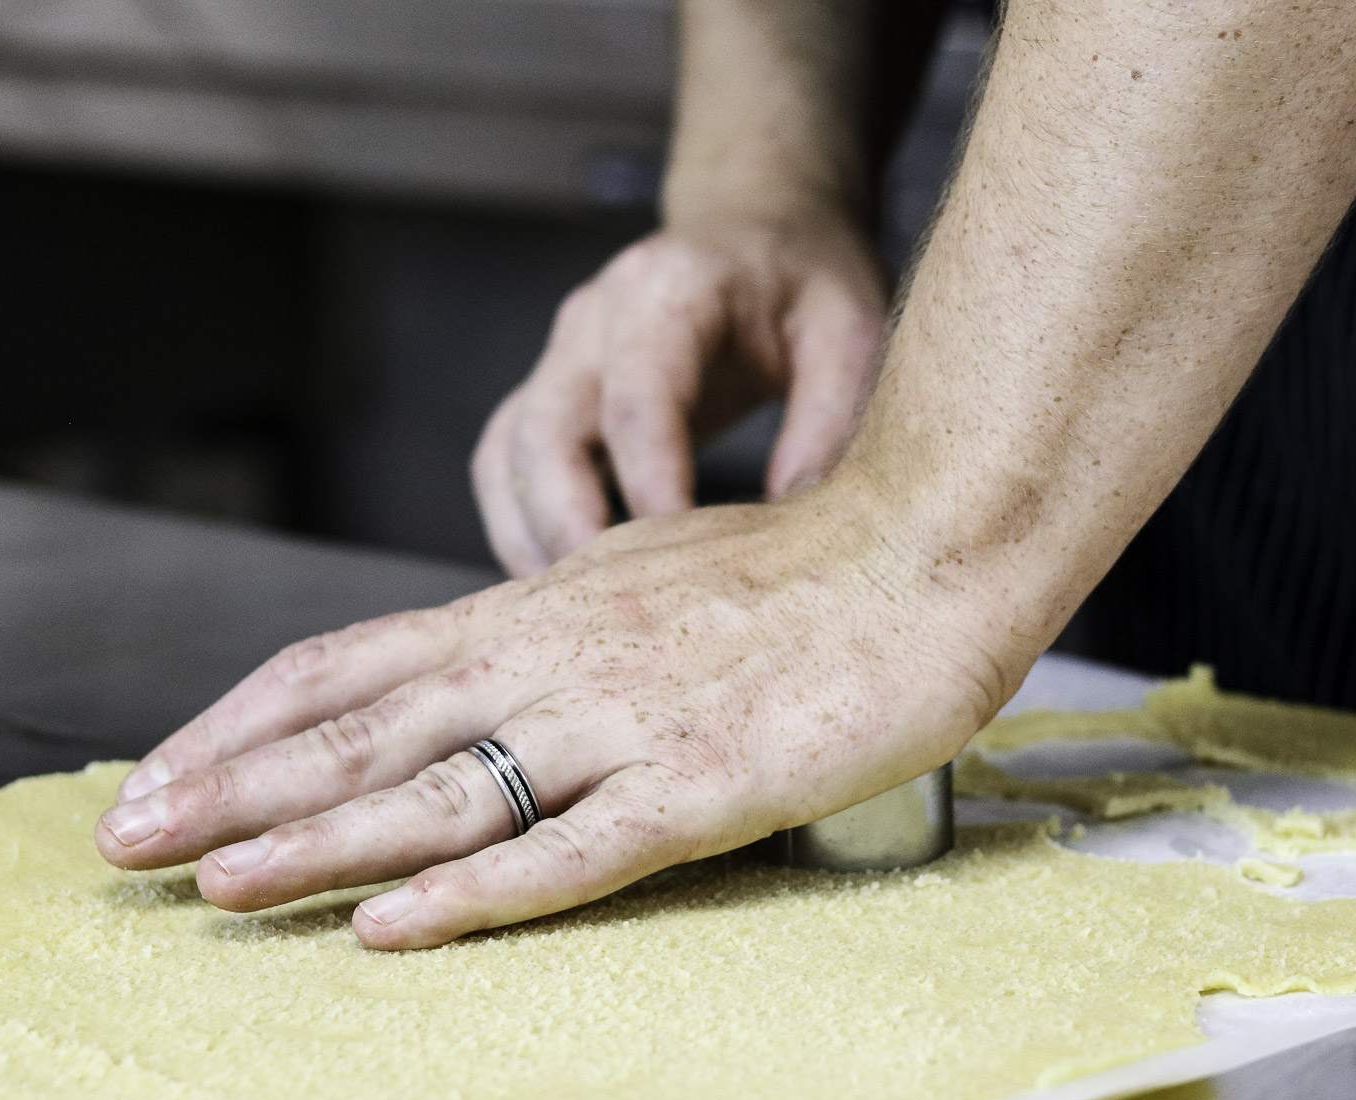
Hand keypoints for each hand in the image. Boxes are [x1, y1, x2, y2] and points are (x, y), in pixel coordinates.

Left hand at [93, 489, 1004, 949]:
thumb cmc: (802, 565)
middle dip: (236, 785)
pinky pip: (571, 849)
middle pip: (366, 727)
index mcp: (538, 608)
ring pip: (443, 787)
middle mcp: (555, 657)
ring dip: (319, 840)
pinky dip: (475, 893)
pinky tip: (397, 927)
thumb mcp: (644, 574)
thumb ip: (559, 624)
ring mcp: (625, 721)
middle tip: (130, 839)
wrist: (929, 543)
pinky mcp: (702, 784)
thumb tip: (485, 663)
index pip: (355, 661)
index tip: (164, 765)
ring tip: (217, 885)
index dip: (247, 718)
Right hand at [470, 214, 885, 575]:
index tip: (683, 557)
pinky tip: (567, 585)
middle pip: (545, 430)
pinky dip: (520, 526)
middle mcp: (594, 317)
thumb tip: (795, 511)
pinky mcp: (551, 392)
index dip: (651, 482)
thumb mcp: (850, 331)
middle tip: (618, 605)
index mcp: (670, 287)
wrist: (759, 231)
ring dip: (534, 536)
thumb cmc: (806, 281)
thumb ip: (830, 416)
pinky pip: (505, 464)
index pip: (639, 396)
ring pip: (508, 453)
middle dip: (572, 524)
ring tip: (584, 612)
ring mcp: (561, 355)